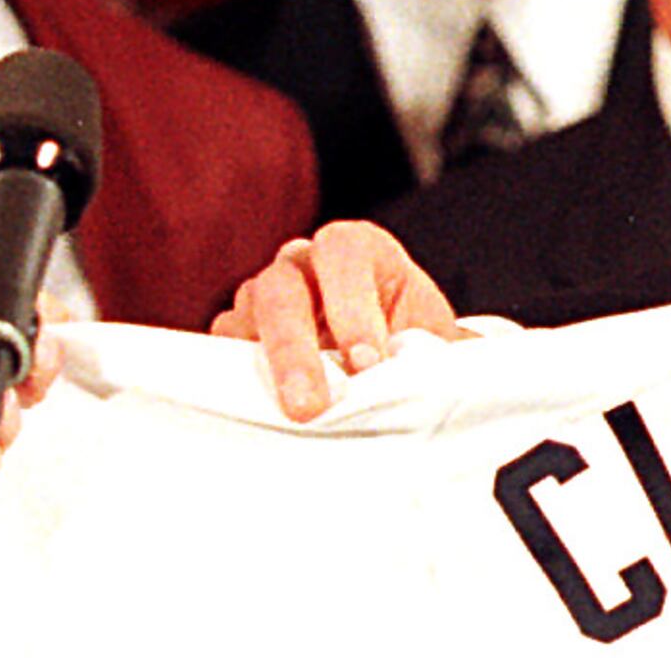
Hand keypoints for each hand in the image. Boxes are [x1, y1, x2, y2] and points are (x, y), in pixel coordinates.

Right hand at [214, 221, 470, 420]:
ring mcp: (260, 300)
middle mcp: (301, 265)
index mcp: (356, 249)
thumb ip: (437, 351)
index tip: (368, 363)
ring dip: (263, 374)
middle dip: (296, 352)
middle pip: (281, 291)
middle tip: (310, 407)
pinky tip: (260, 421)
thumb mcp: (434, 338)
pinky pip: (221, 358)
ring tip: (285, 421)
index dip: (352, 306)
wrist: (384, 365)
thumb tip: (449, 378)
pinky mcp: (236, 341)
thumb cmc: (410, 340)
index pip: (342, 255)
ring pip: (244, 323)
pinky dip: (238, 388)